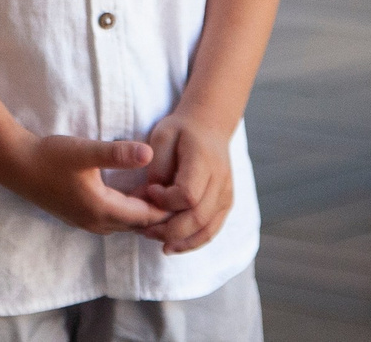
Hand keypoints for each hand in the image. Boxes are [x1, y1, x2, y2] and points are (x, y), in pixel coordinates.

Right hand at [0, 133, 170, 234]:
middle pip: (140, 225)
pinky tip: (137, 192)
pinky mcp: (81, 215)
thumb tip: (149, 153)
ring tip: (165, 191)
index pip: (147, 217)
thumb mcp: (85, 151)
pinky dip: (131, 211)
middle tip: (182, 191)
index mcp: (102, 210)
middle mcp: (97, 222)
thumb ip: (117, 154)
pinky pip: (116, 219)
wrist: (16, 165)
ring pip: (127, 223)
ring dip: (146, 212)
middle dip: (161, 212)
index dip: (168, 206)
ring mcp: (88, 222)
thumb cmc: (50, 156)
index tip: (185, 189)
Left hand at [135, 113, 234, 253]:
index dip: (165, 201)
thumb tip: (145, 200)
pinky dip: (193, 242)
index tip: (149, 191)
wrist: (209, 125)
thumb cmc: (181, 130)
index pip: (188, 195)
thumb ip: (155, 169)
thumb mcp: (161, 138)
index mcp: (205, 160)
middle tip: (144, 229)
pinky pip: (212, 230)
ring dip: (181, 241)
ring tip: (158, 242)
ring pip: (207, 229)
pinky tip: (174, 245)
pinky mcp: (225, 203)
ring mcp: (226, 193)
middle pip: (198, 218)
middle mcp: (220, 180)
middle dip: (169, 230)